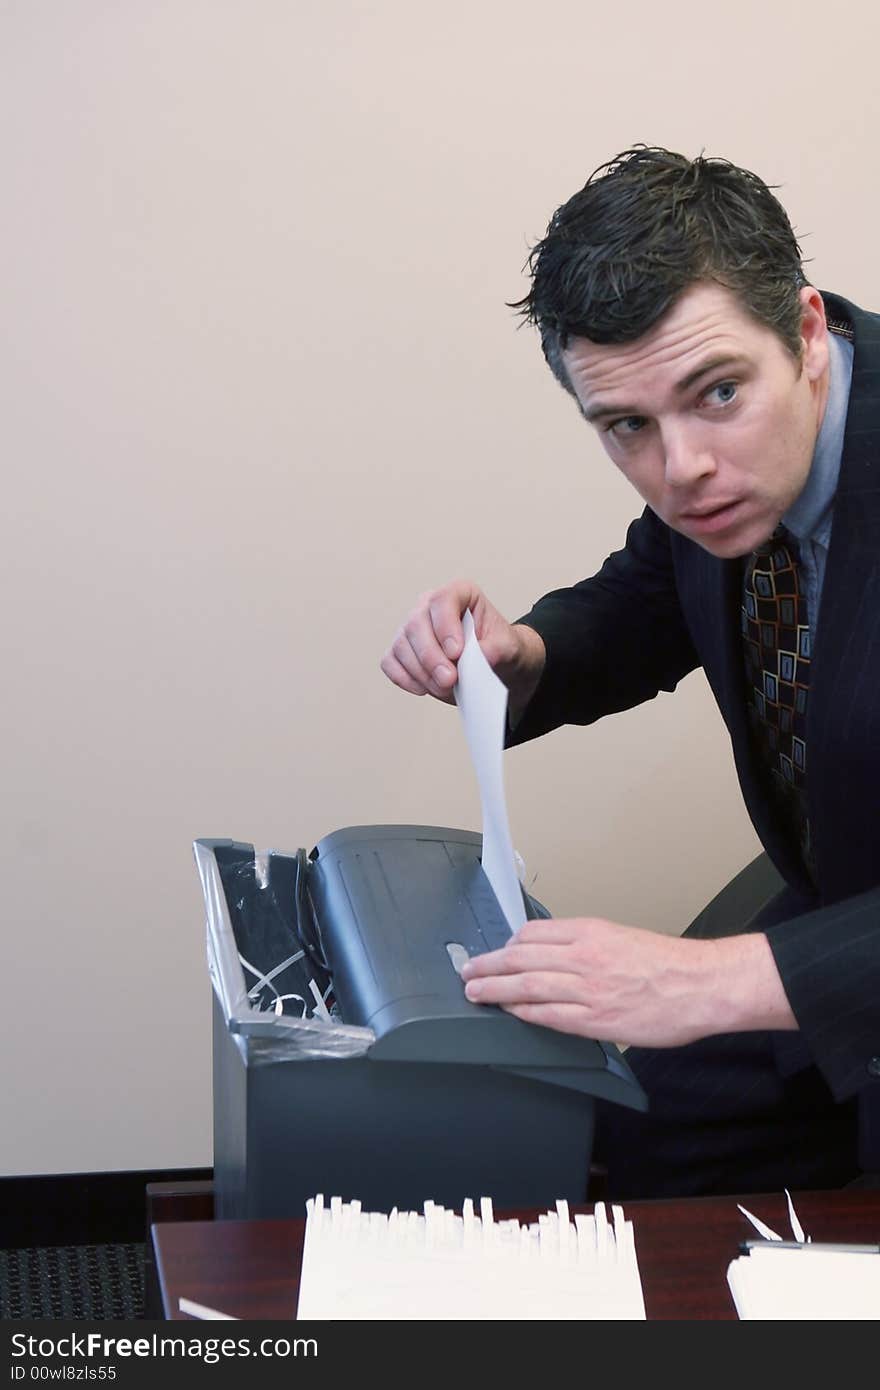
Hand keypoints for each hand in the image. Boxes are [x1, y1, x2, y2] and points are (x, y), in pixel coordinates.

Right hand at [380, 579, 545, 717]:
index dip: (445, 625)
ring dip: (421, 672)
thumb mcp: (510, 646)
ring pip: (402, 645)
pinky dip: (405, 678)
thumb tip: (478, 658)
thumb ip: (496, 649)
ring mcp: (412, 628)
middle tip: (450, 680)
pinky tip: (424, 688)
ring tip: (445, 687)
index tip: (456, 652)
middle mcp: (429, 606)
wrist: (492, 666)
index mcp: (459, 594)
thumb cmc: (499, 648)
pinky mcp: (401, 650)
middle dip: (431, 656)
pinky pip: (390, 662)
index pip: (443, 599)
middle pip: (416, 624)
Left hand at [459, 917, 796, 1047]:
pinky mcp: (596, 1019)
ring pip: (527, 986)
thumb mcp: (621, 937)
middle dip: (489, 965)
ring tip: (476, 992)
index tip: (496, 951)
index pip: (533, 933)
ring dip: (495, 989)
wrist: (701, 985)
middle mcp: (584, 956)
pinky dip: (523, 1013)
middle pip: (520, 957)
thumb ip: (587, 945)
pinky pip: (548, 1015)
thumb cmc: (667, 963)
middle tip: (469, 971)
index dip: (507, 944)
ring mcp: (588, 989)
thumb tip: (555, 955)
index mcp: (591, 932)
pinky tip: (510, 1013)